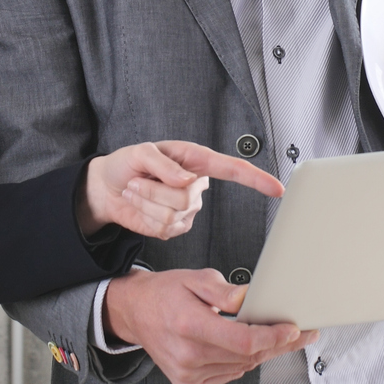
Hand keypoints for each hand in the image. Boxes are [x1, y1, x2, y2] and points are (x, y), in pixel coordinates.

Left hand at [79, 141, 284, 239]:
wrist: (107, 189)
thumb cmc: (125, 164)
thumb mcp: (140, 153)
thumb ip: (165, 165)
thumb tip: (187, 180)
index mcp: (196, 161)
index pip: (233, 170)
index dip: (256, 180)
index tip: (277, 189)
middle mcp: (195, 186)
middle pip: (188, 199)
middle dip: (155, 191)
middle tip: (138, 181)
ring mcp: (186, 210)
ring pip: (172, 216)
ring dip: (145, 202)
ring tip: (135, 190)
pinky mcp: (173, 228)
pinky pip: (163, 229)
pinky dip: (143, 216)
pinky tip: (138, 205)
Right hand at [101, 268, 315, 383]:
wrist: (135, 313)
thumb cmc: (165, 294)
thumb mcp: (196, 279)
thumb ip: (226, 292)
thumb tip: (252, 299)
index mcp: (189, 326)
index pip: (242, 340)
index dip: (272, 337)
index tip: (292, 329)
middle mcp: (187, 355)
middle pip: (247, 355)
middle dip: (278, 344)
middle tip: (300, 334)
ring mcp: (187, 373)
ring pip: (241, 366)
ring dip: (261, 352)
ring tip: (273, 336)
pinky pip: (229, 374)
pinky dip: (241, 361)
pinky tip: (240, 347)